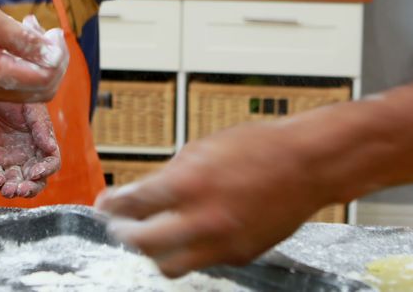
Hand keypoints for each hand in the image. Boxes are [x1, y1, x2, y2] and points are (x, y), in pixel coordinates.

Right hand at [0, 0, 67, 102]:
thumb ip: (21, 39)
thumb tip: (52, 53)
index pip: (45, 79)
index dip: (58, 57)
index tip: (53, 31)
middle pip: (44, 90)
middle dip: (54, 61)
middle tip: (47, 31)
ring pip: (32, 88)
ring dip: (41, 60)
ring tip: (32, 28)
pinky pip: (16, 82)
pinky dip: (27, 62)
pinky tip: (21, 37)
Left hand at [0, 95, 60, 198]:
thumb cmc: (9, 95)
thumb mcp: (30, 107)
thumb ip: (41, 127)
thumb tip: (52, 149)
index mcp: (41, 142)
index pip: (50, 163)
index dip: (46, 171)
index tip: (37, 172)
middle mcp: (26, 154)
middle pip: (34, 180)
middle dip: (30, 188)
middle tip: (22, 189)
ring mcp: (6, 159)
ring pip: (14, 183)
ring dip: (13, 190)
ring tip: (9, 189)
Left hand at [95, 122, 326, 277]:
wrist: (306, 164)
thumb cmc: (260, 147)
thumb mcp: (203, 148)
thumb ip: (171, 173)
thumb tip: (145, 192)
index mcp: (189, 183)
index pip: (133, 204)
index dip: (112, 206)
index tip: (106, 205)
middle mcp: (203, 218)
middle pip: (142, 243)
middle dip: (124, 234)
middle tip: (120, 226)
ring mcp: (221, 242)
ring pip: (169, 265)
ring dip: (154, 253)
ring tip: (152, 239)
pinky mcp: (239, 255)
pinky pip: (202, 262)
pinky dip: (191, 251)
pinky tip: (191, 236)